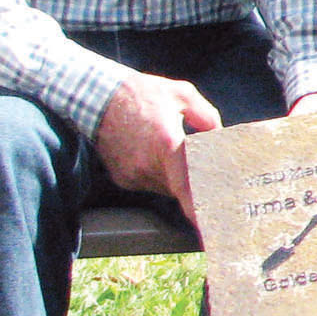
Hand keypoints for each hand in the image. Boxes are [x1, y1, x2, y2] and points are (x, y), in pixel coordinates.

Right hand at [94, 72, 220, 215]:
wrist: (98, 98)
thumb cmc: (142, 93)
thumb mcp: (182, 94)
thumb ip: (206, 116)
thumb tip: (218, 133)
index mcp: (167, 143)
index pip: (185, 185)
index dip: (197, 207)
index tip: (208, 221)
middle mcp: (148, 163)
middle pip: (179, 187)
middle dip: (193, 186)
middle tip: (210, 183)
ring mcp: (132, 173)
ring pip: (164, 187)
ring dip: (175, 180)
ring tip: (180, 160)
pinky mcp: (122, 178)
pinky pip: (148, 184)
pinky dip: (157, 176)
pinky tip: (157, 157)